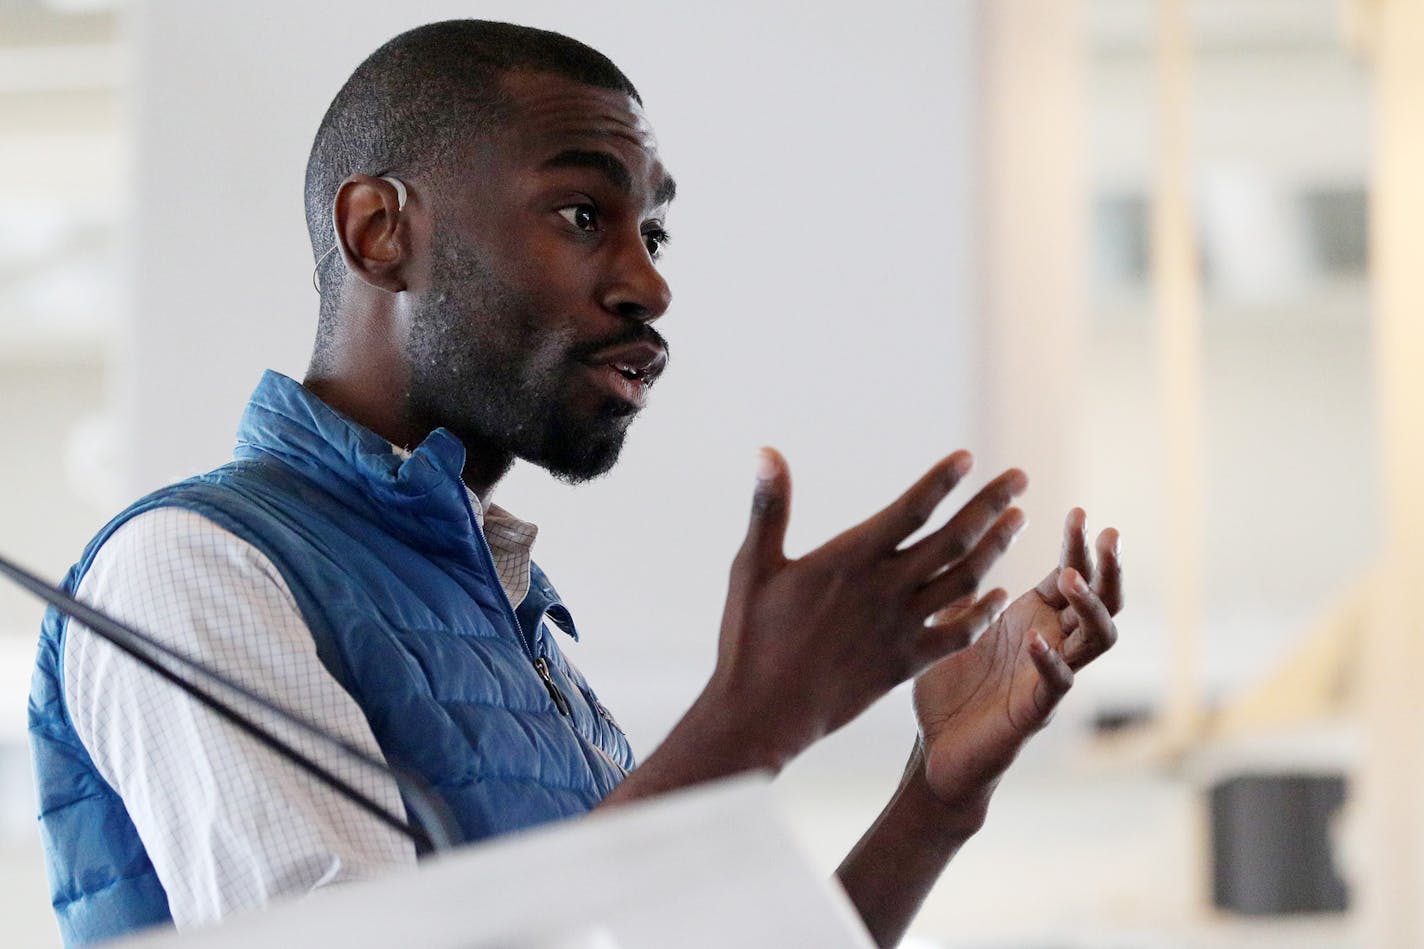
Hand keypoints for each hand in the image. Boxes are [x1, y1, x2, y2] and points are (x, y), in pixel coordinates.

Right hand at [703, 448, 1027, 769]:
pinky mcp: (906, 663)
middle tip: (1020, 479)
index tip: (968, 458)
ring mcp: (900, 628)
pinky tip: (1001, 595)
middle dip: (990, 505)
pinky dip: (984, 613)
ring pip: (964, 581)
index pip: (909, 510)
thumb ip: (770, 507)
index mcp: (848, 561)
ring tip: (1018, 520)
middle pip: (952, 539)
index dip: (941, 481)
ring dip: (995, 547)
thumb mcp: (753, 566)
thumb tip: (767, 452)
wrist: (763, 714)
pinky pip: (958, 635)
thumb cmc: (750, 637)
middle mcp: (884, 590)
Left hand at [912, 508, 1121, 817]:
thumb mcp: (950, 626)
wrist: (935, 754)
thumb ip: (962, 591)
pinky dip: (1050, 662)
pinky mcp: (1032, 712)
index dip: (1079, 545)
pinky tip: (1037, 641)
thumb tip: (958, 542)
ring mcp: (1047, 679)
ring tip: (1069, 577)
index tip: (1080, 512)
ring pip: (1095, 639)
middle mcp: (1050, 645)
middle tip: (1107, 534)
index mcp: (1032, 621)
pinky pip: (1055, 685)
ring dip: (1087, 606)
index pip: (1070, 575)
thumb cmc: (947, 691)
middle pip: (1102, 602)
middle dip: (1108, 568)